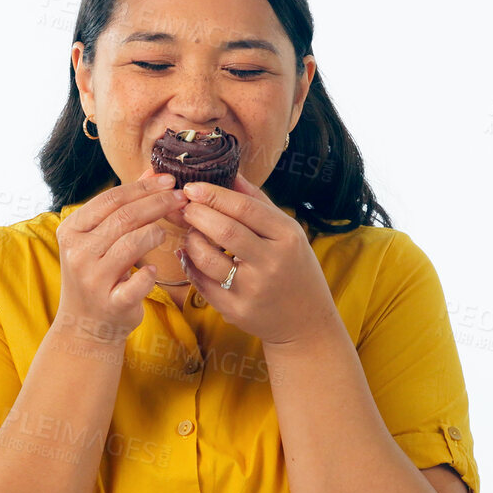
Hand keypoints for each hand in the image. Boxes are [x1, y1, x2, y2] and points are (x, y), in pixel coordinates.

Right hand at [52, 166, 186, 344]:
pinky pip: (139, 282)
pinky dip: (150, 274)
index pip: (110, 199)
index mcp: (71, 230)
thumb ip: (123, 205)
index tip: (168, 180)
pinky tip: (154, 270)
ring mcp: (93, 279)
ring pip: (132, 243)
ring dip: (156, 233)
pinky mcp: (111, 303)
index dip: (142, 187)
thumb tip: (152, 171)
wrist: (85, 325)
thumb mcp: (101, 238)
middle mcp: (78, 252)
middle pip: (124, 217)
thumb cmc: (97, 274)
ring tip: (166, 232)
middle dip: (157, 204)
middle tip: (180, 197)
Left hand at [175, 172, 339, 348]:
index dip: (214, 195)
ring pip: (208, 259)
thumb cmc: (294, 268)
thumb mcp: (288, 232)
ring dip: (192, 241)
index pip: (246, 208)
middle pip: (225, 231)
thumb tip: (231, 172)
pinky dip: (190, 265)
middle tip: (186, 207)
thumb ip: (258, 202)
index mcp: (288, 237)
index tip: (192, 187)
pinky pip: (202, 284)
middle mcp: (272, 263)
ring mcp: (253, 290)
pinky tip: (189, 254)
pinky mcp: (237, 311)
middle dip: (198, 214)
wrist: (306, 320)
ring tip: (191, 232)